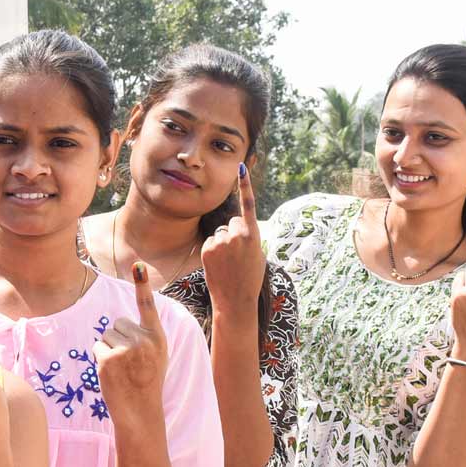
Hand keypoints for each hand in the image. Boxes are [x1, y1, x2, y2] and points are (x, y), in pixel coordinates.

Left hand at [94, 263, 168, 429]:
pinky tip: (113, 373)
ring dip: (109, 349)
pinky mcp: (109, 359)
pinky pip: (97, 347)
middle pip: (118, 323)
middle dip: (119, 339)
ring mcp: (126, 349)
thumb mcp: (154, 355)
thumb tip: (119, 323)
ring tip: (123, 368)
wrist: (141, 411)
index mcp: (157, 337)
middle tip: (129, 362)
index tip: (139, 265)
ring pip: (106, 335)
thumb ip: (143, 336)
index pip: (147, 306)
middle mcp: (144, 340)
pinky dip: (100, 359)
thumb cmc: (146, 381)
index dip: (142, 285)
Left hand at [201, 162, 265, 316]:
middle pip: (232, 222)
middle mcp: (237, 234)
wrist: (236, 300)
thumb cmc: (250, 278)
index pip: (248, 205)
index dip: (245, 185)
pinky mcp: (207, 249)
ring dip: (223, 243)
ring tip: (229, 263)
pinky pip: (210, 241)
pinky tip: (219, 265)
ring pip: (220, 233)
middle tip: (238, 255)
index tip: (241, 167)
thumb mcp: (257, 253)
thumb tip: (238, 227)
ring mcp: (221, 241)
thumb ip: (249, 237)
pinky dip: (213, 250)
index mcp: (253, 234)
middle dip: (234, 234)